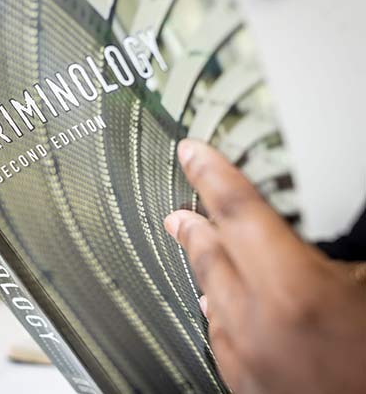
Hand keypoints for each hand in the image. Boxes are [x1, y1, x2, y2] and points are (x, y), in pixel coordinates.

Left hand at [164, 139, 365, 393]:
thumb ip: (346, 246)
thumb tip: (339, 215)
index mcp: (296, 293)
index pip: (240, 213)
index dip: (212, 175)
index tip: (192, 154)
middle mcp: (259, 325)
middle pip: (211, 255)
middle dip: (194, 225)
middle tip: (179, 208)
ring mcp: (247, 358)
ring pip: (209, 296)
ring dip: (202, 265)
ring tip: (191, 242)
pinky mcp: (244, 384)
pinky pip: (218, 335)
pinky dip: (215, 311)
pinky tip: (213, 302)